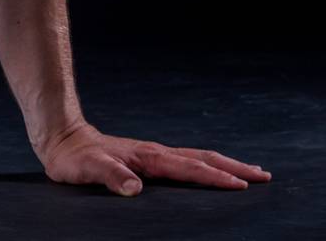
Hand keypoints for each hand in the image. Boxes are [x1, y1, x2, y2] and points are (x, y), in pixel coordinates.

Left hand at [38, 120, 271, 195]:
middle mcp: (156, 153)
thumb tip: (135, 188)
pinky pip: (186, 161)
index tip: (244, 186)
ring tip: (251, 172)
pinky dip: (207, 165)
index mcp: (148, 158)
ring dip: (225, 164)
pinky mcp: (147, 158)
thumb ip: (110, 176)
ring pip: (197, 157)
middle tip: (265, 176)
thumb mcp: (87, 169)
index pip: (190, 168)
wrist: (60, 137)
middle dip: (234, 168)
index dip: (216, 177)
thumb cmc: (73, 158)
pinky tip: (211, 171)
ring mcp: (153, 154)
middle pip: (203, 158)